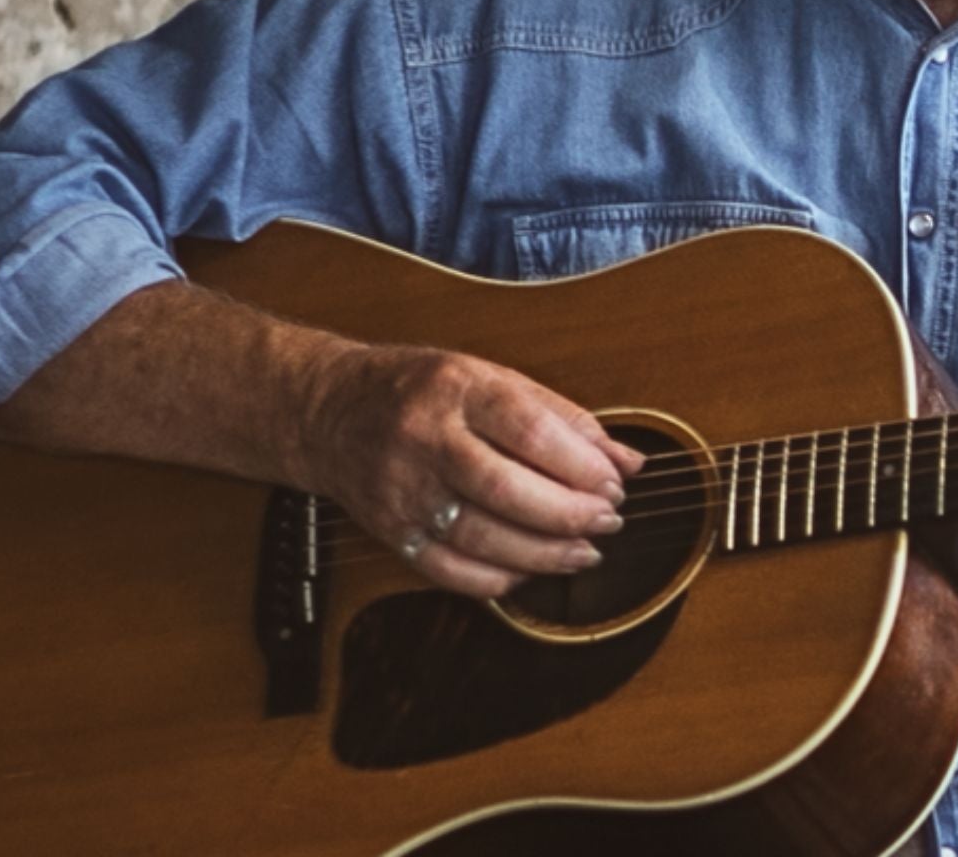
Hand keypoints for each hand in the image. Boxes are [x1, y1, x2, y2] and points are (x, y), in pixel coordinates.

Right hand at [295, 343, 644, 598]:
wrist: (328, 411)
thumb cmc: (422, 389)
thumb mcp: (491, 378)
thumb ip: (562, 417)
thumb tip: (628, 459)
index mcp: (457, 390)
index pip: (527, 430)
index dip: (580, 464)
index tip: (614, 482)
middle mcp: (424, 439)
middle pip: (504, 489)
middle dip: (568, 514)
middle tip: (607, 520)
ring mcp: (402, 489)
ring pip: (479, 536)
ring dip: (544, 554)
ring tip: (584, 552)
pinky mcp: (389, 530)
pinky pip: (448, 570)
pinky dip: (497, 578)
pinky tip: (530, 570)